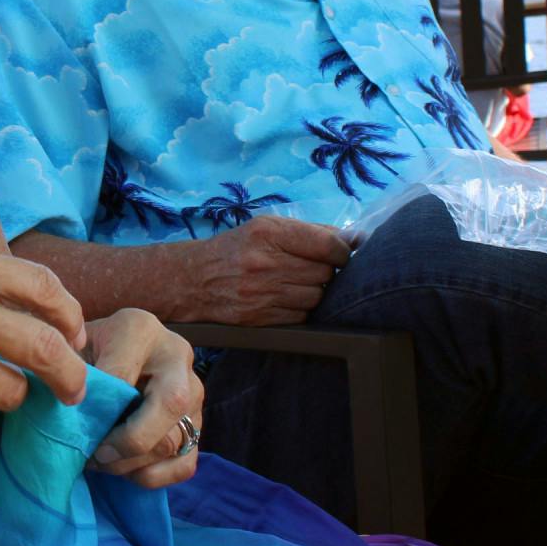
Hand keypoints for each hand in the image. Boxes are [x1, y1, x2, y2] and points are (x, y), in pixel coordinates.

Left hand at [84, 308, 200, 488]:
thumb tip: (65, 402)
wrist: (108, 358)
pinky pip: (183, 465)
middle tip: (94, 452)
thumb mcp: (72, 349)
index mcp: (141, 328)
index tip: (74, 421)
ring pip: (173, 440)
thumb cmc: (86, 354)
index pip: (123, 374)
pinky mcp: (198, 428)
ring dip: (130, 463)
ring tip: (101, 460)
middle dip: (126, 440)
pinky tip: (124, 468)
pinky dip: (150, 476)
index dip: (96, 407)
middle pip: (170, 404)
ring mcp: (194, 393)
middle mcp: (177, 356)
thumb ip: (68, 368)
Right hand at [191, 216, 349, 325]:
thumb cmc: (236, 249)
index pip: (327, 245)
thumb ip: (308, 231)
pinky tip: (287, 298)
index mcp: (268, 233)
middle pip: (324, 272)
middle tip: (312, 267)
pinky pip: (301, 315)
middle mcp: (265, 262)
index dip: (342, 251)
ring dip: (314, 291)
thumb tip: (352, 239)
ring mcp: (262, 293)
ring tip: (297, 282)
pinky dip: (301, 308)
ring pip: (316, 296)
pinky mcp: (261, 318)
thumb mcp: (265, 227)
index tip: (340, 253)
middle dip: (325, 270)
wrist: (195, 279)